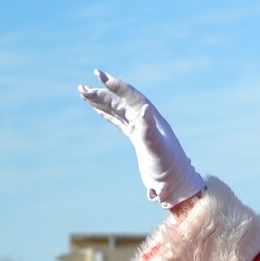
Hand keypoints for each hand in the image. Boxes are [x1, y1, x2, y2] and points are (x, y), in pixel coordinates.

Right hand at [77, 69, 205, 207]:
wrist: (177, 184)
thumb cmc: (169, 167)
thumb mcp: (158, 148)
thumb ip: (150, 130)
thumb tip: (144, 108)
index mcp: (151, 119)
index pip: (131, 97)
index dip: (116, 86)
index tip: (99, 76)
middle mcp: (146, 121)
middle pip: (121, 102)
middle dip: (102, 94)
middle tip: (81, 88)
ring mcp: (141, 129)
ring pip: (118, 110)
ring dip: (101, 101)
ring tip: (83, 92)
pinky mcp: (137, 139)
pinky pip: (119, 122)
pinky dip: (107, 114)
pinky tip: (96, 108)